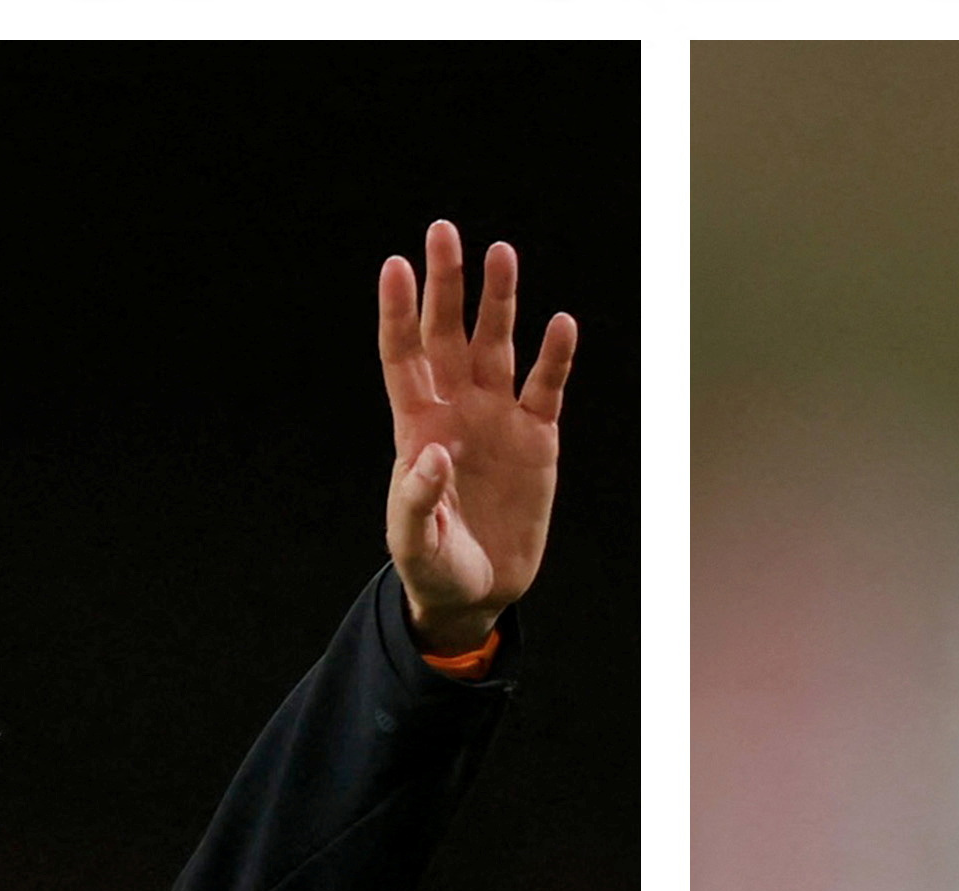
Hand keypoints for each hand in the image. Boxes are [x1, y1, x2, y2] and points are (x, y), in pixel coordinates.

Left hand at [377, 219, 578, 655]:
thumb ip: (416, 498)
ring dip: (500, 301)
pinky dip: (556, 357)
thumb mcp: (413, 540)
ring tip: (503, 253)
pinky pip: (547, 387)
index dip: (398, 311)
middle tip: (444, 232)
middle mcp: (456, 408)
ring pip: (498, 346)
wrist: (478, 591)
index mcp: (416, 424)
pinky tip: (561, 324)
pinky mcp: (538, 439)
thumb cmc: (434, 565)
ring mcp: (498, 418)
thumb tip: (432, 451)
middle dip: (447, 283)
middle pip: (448, 332)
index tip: (396, 265)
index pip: (403, 355)